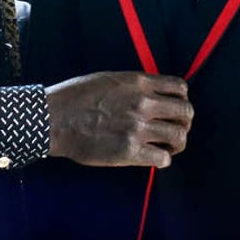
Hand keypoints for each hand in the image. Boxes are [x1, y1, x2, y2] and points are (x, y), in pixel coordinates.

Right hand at [46, 71, 192, 168]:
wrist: (53, 118)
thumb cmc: (74, 97)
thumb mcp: (108, 79)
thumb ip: (134, 86)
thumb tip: (151, 94)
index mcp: (138, 82)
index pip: (180, 88)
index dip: (181, 100)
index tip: (173, 109)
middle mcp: (143, 103)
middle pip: (186, 113)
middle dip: (183, 123)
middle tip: (173, 131)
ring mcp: (137, 128)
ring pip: (179, 137)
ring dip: (176, 144)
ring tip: (166, 148)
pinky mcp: (130, 151)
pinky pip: (163, 159)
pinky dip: (162, 160)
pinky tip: (151, 158)